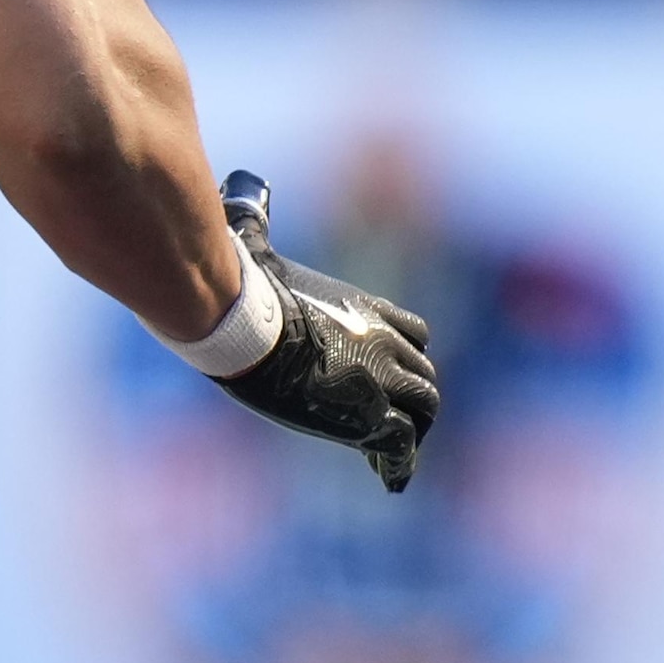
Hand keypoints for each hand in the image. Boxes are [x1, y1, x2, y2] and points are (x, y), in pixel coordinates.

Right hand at [210, 171, 440, 491]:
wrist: (246, 326)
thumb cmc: (245, 288)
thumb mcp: (258, 249)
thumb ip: (257, 220)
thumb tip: (239, 182)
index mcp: (366, 310)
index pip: (415, 331)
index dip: (410, 354)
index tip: (398, 372)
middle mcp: (387, 343)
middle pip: (424, 373)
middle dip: (415, 397)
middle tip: (401, 421)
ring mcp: (384, 380)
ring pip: (423, 408)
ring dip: (413, 429)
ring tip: (394, 453)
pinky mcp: (371, 416)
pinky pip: (403, 445)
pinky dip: (400, 463)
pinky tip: (392, 480)